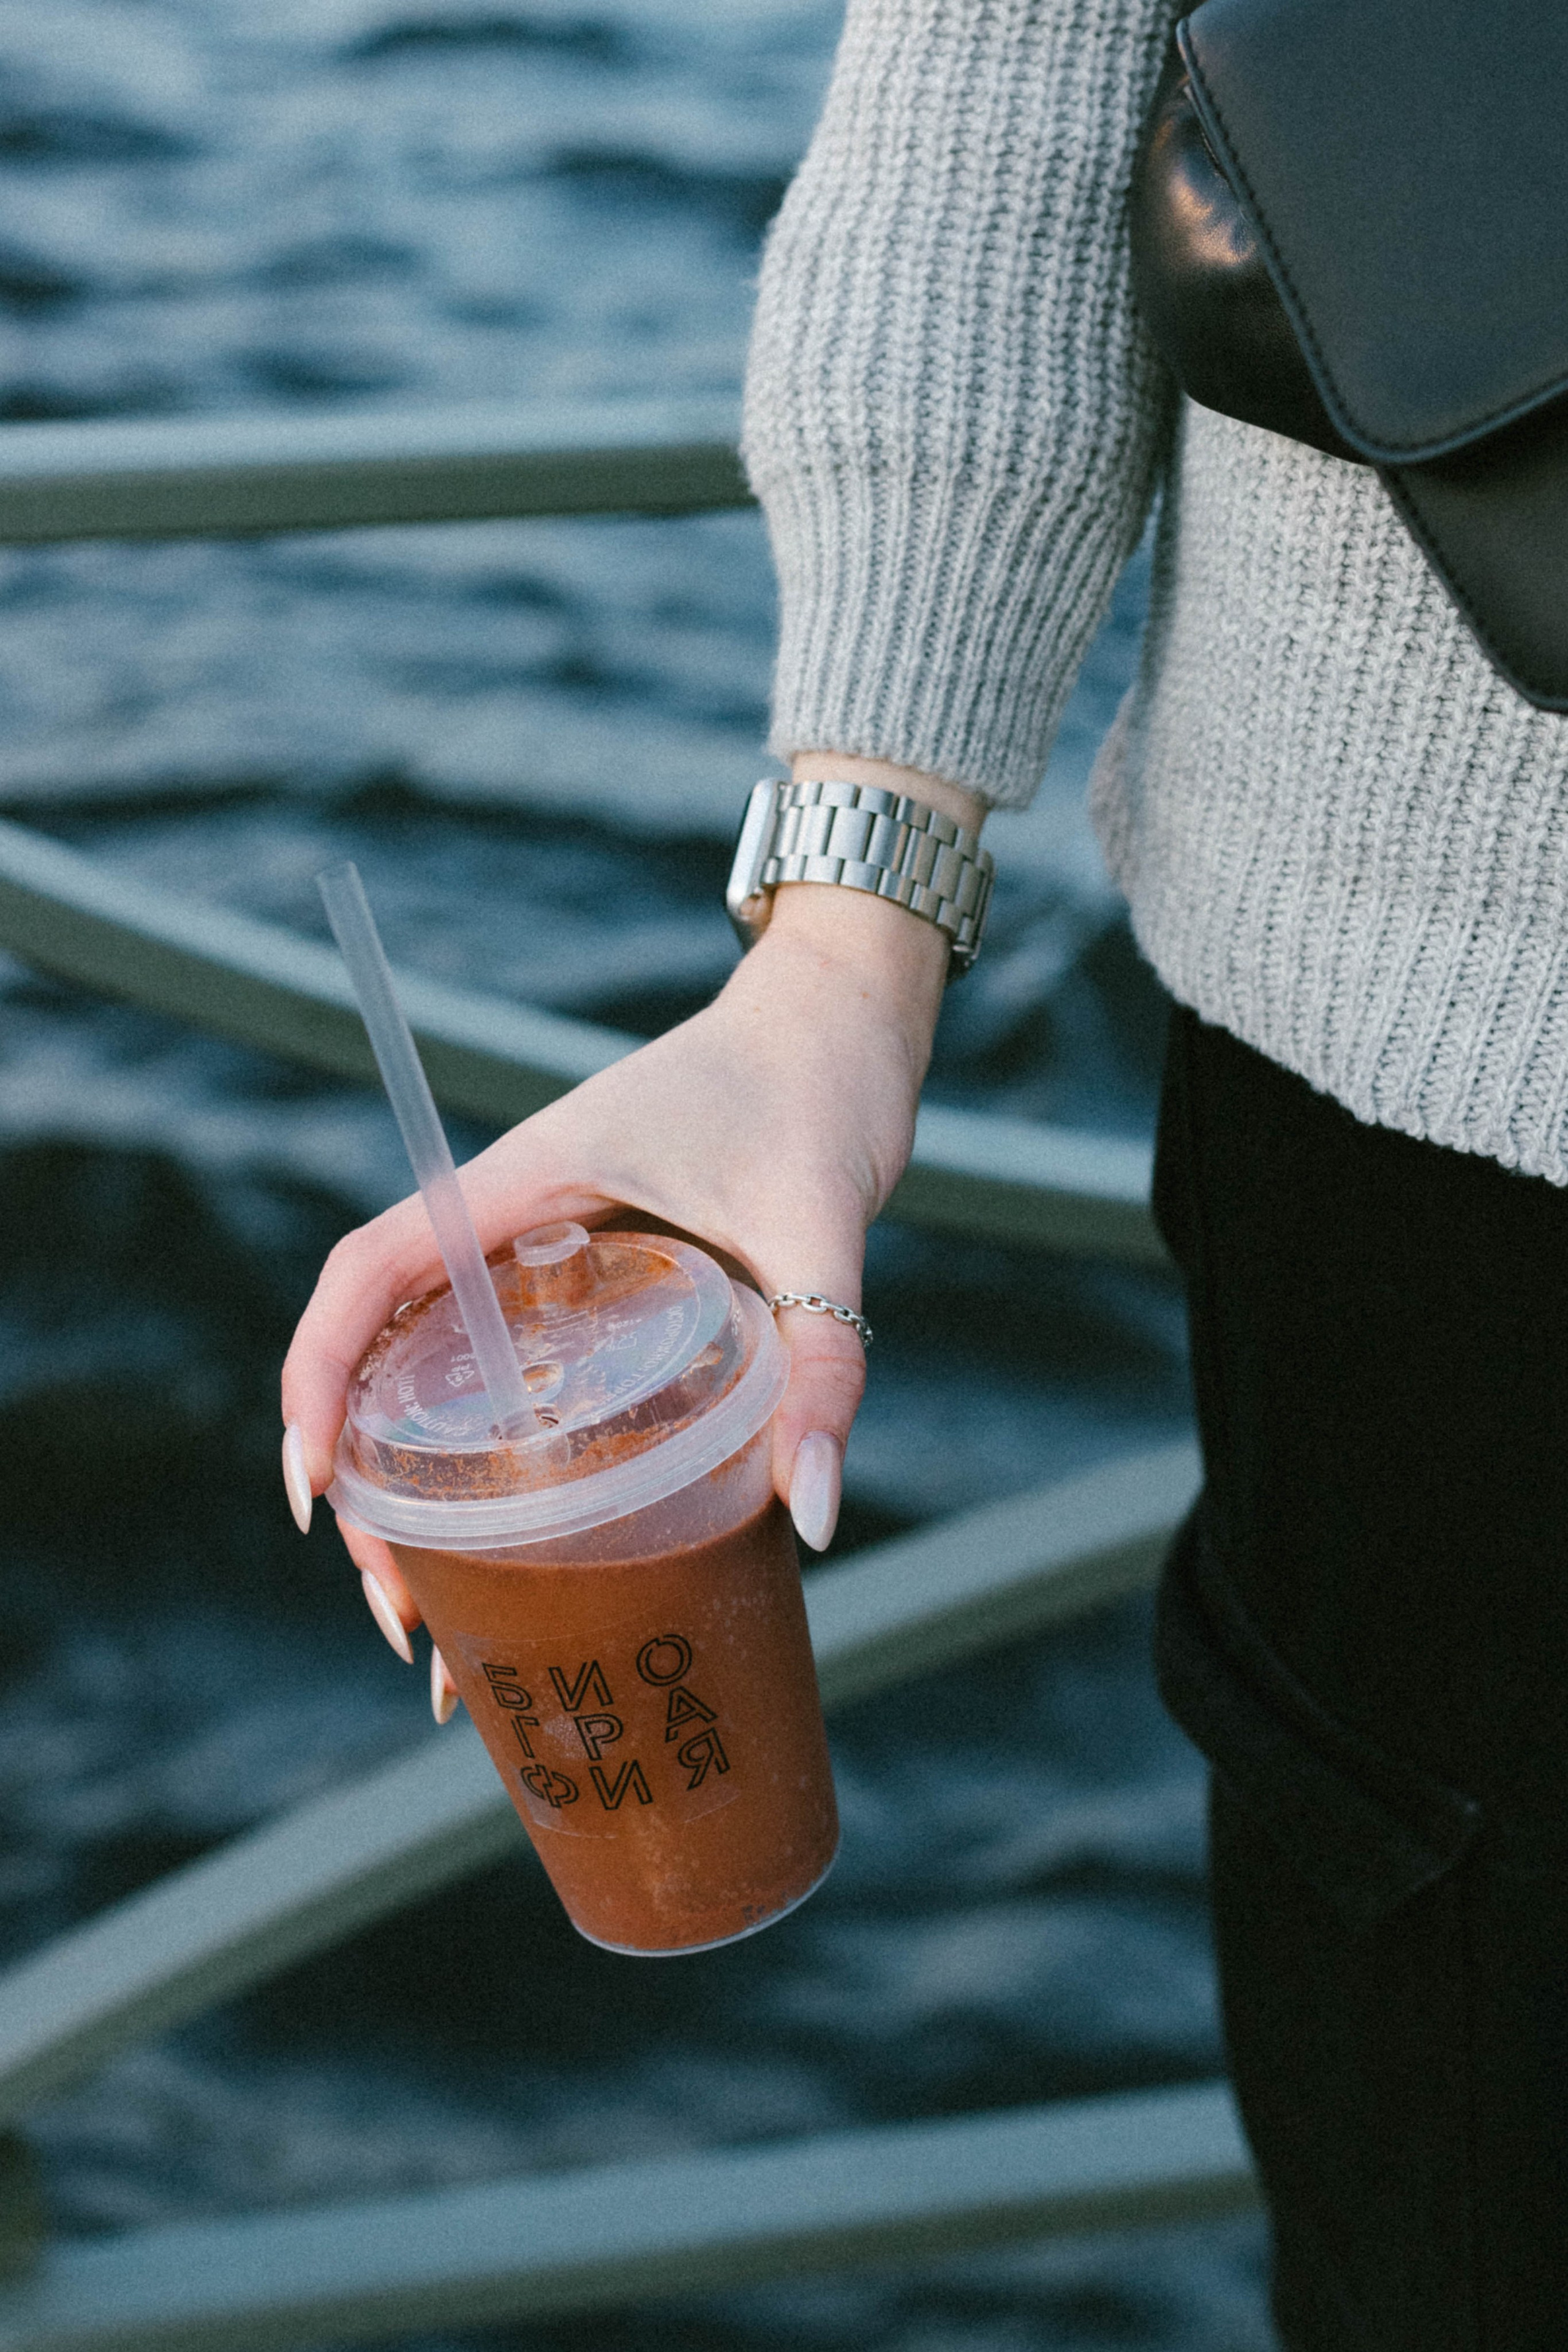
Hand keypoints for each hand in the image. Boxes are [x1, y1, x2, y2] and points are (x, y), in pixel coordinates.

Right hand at [280, 754, 984, 1663]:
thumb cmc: (820, 1096)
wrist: (841, 1031)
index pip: (373, 1271)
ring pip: (434, 1375)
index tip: (318, 1491)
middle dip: (367, 1490)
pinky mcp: (592, 1284)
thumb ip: (823, 1360)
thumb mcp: (820, 1226)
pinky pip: (505, 1372)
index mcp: (527, 1184)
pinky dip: (486, 1462)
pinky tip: (517, 1558)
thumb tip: (814, 1516)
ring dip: (417, 1494)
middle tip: (406, 1619)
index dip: (318, 1373)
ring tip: (440, 1627)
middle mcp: (514, 1221)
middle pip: (383, 1352)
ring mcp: (546, 1255)